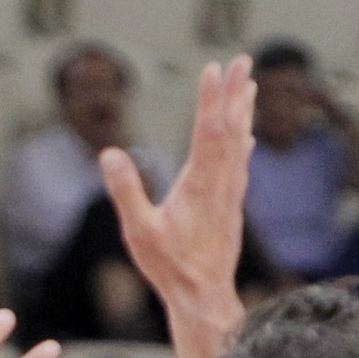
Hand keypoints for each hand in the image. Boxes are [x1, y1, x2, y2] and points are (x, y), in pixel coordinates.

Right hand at [100, 57, 255, 304]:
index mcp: (200, 184)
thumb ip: (126, 190)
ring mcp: (230, 195)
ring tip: (248, 86)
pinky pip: (239, 164)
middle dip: (234, 93)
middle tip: (243, 61)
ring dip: (242, 113)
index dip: (211, 99)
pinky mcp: (230, 206)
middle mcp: (221, 184)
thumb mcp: (139, 230)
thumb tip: (110, 153)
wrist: (204, 296)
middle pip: (230, 129)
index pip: (208, 131)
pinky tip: (246, 138)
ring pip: (239, 144)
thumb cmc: (170, 266)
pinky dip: (242, 142)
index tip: (213, 68)